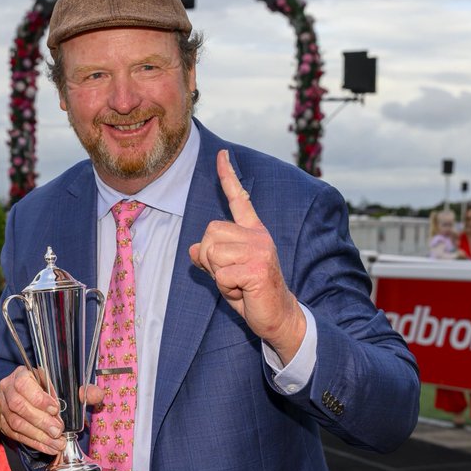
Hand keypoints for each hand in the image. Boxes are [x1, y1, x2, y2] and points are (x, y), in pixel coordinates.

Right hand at [0, 365, 65, 453]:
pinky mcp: (1, 423)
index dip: (39, 399)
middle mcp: (6, 389)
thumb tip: (58, 413)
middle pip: (19, 407)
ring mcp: (1, 407)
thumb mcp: (47, 382)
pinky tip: (48, 447)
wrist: (22, 391)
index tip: (55, 409)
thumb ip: (52, 393)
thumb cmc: (39, 385)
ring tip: (57, 444)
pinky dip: (34, 443)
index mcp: (18, 375)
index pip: (23, 385)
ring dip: (39, 436)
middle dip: (41, 421)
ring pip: (16, 424)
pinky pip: (16, 435)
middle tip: (58, 431)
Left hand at [188, 149, 305, 359]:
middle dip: (208, 257)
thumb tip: (193, 248)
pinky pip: (221, 274)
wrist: (278, 316)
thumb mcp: (225, 271)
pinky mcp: (257, 267)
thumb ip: (210, 257)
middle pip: (209, 233)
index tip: (221, 154)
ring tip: (237, 282)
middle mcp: (257, 235)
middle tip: (228, 274)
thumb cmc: (251, 293)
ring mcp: (259, 249)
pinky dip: (225, 287)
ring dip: (217, 274)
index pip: (238, 198)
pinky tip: (243, 291)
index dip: (228, 175)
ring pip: (212, 252)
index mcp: (252, 231)